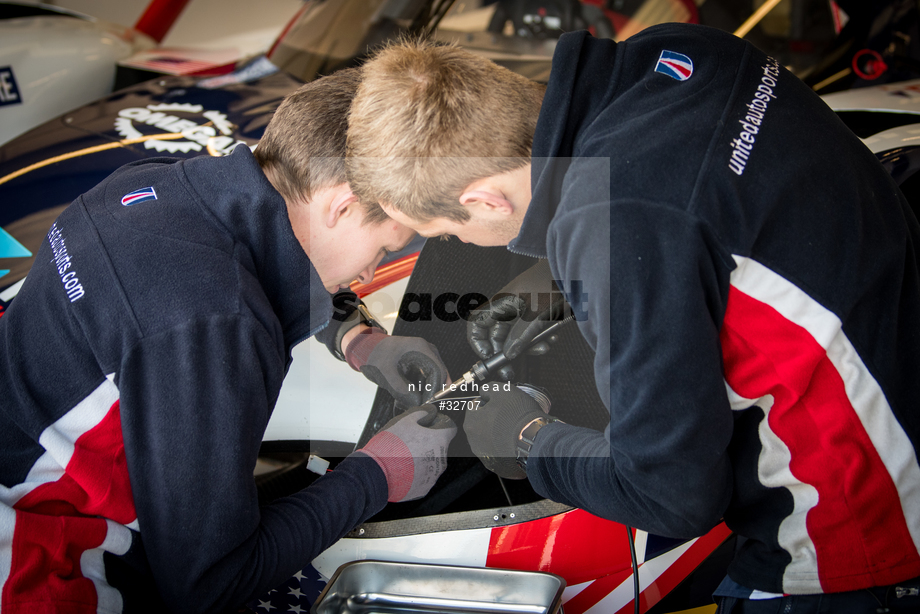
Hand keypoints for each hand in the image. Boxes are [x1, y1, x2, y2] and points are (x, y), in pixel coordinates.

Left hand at [345, 330, 449, 406]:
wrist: (368, 348)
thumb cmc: (376, 356)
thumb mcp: (386, 374)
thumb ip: (402, 390)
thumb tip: (418, 403)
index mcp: (421, 349)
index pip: (438, 371)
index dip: (435, 389)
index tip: (426, 403)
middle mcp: (427, 351)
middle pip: (439, 375)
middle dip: (430, 391)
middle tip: (419, 405)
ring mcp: (425, 357)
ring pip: (433, 378)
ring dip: (425, 391)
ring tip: (411, 401)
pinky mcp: (421, 363)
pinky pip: (426, 378)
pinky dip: (421, 388)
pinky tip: (410, 396)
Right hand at [359, 405, 456, 501]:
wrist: (377, 473)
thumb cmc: (390, 446)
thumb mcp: (405, 420)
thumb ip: (422, 412)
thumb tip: (430, 411)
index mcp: (439, 440)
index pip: (450, 427)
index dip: (438, 422)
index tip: (428, 423)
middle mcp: (441, 459)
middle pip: (439, 445)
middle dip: (428, 441)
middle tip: (409, 440)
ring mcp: (433, 475)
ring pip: (432, 462)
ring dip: (422, 457)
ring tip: (403, 455)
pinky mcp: (424, 488)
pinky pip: (423, 476)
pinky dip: (416, 472)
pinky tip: (402, 468)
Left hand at [463, 385, 548, 479]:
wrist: (535, 442)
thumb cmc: (518, 416)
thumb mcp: (503, 391)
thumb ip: (489, 389)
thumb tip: (485, 391)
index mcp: (471, 422)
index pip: (474, 407)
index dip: (487, 402)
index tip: (499, 402)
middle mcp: (474, 442)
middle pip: (480, 425)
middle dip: (491, 420)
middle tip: (508, 416)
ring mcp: (485, 456)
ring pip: (489, 441)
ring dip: (497, 435)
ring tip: (513, 430)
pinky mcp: (497, 467)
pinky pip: (498, 454)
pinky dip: (504, 448)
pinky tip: (515, 442)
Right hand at [467, 260, 569, 380]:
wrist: (574, 269)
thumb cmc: (552, 282)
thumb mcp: (537, 313)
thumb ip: (520, 335)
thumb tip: (508, 354)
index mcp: (501, 304)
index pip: (477, 324)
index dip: (478, 342)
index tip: (489, 357)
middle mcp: (508, 308)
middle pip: (498, 336)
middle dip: (506, 353)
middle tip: (511, 371)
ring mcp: (522, 310)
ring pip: (517, 337)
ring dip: (529, 346)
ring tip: (544, 347)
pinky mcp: (536, 313)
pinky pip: (532, 331)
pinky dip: (540, 338)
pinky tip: (551, 338)